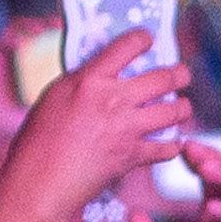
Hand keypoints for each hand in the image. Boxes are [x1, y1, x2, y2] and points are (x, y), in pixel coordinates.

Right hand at [0, 28, 192, 221]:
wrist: (40, 182)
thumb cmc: (37, 141)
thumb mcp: (55, 96)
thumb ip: (82, 81)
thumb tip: (103, 73)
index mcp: (90, 79)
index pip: (126, 46)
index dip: (143, 38)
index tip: (149, 39)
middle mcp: (113, 100)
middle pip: (162, 78)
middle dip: (179, 74)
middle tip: (182, 74)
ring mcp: (126, 129)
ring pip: (173, 111)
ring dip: (182, 107)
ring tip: (182, 107)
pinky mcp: (132, 156)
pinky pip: (166, 148)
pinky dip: (173, 145)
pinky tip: (173, 142)